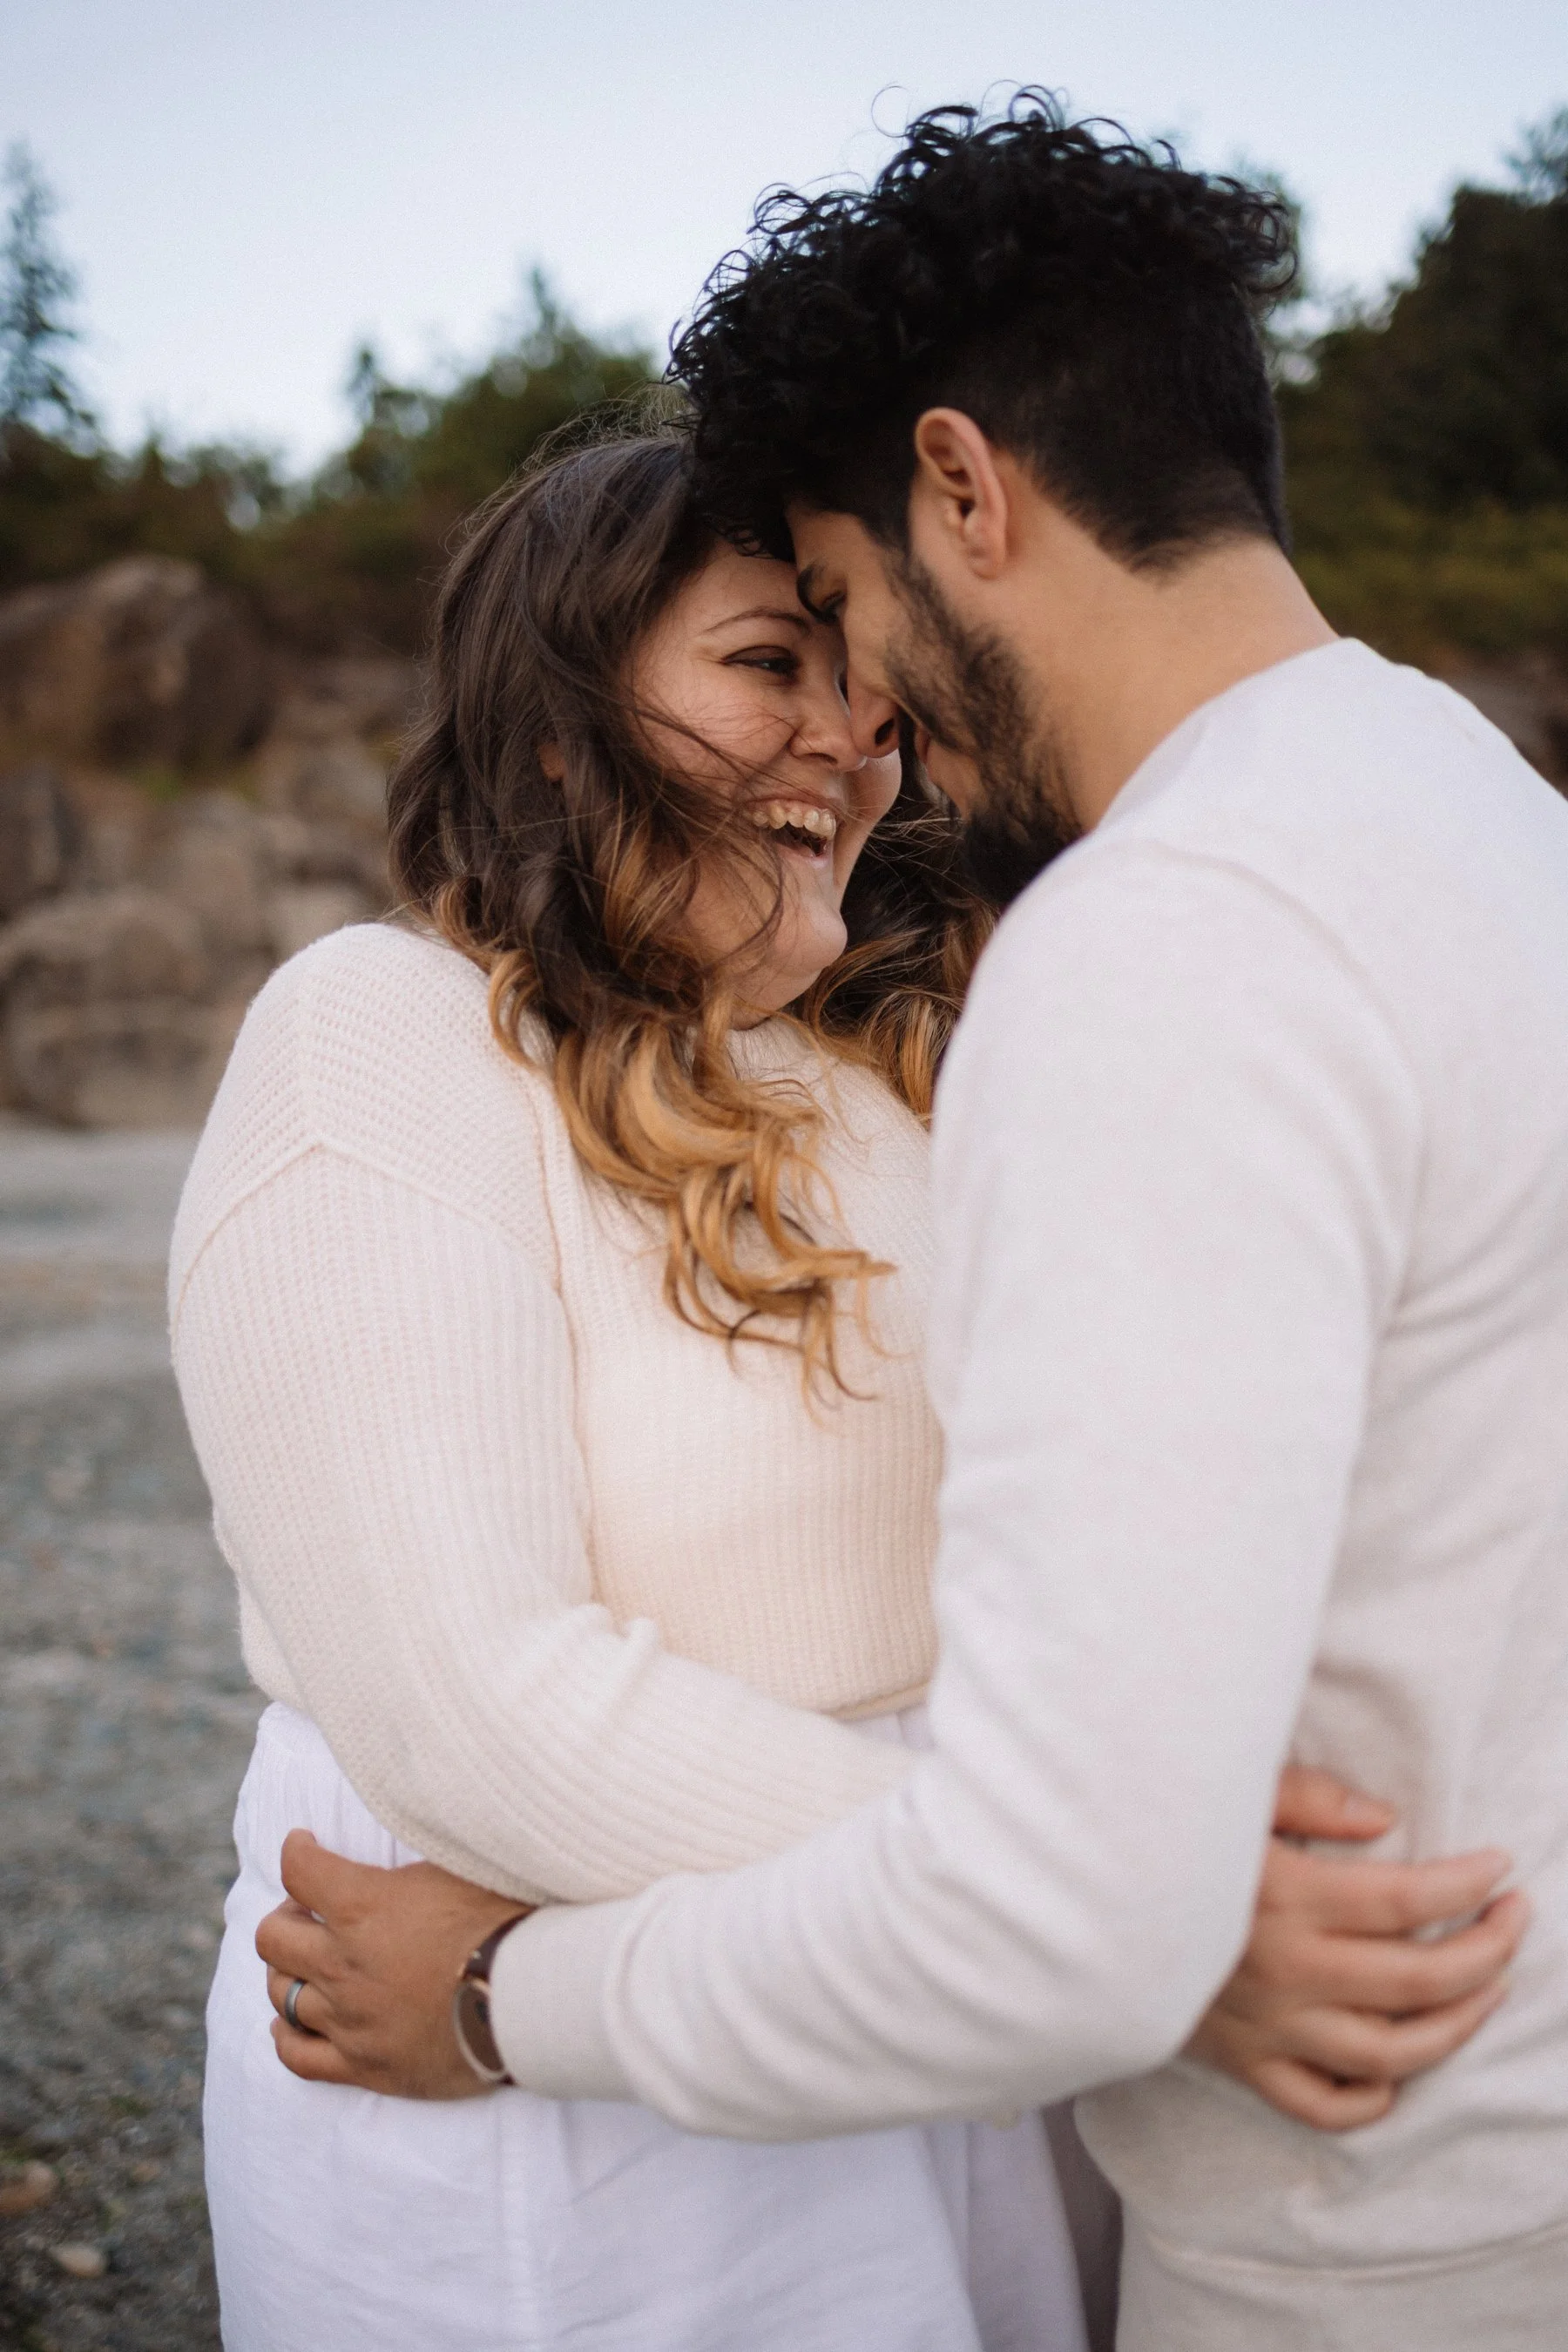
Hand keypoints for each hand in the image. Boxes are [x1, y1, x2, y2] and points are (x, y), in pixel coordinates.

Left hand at [256, 1829, 529, 2099]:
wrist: (532, 1999)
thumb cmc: (505, 1919)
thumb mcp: (460, 1865)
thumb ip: (415, 1855)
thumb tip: (415, 1816)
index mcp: (363, 1907)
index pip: (299, 1869)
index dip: (297, 1850)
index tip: (304, 1844)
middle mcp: (344, 1964)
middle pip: (272, 1938)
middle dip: (286, 1916)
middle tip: (308, 1913)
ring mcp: (350, 2019)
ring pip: (281, 1995)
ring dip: (289, 1972)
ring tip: (307, 1964)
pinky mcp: (364, 2064)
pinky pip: (297, 2056)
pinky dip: (285, 2036)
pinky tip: (290, 2023)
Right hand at [1187, 1768, 1528, 2130]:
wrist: (1071, 1913)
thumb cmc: (1155, 1836)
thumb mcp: (1226, 1793)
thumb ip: (1308, 1797)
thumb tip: (1387, 1822)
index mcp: (1287, 1897)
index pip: (1410, 1900)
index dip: (1470, 1884)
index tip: (1499, 1865)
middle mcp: (1288, 1971)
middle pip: (1420, 1980)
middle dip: (1489, 1949)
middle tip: (1515, 1918)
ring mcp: (1270, 2027)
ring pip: (1393, 2051)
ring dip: (1458, 2023)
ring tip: (1488, 1987)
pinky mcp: (1244, 2062)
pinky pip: (1325, 2102)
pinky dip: (1375, 2096)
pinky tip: (1400, 2067)